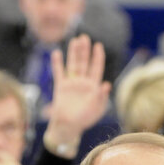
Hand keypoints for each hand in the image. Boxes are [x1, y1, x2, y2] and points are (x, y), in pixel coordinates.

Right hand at [44, 34, 111, 157]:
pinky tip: (57, 53)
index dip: (98, 57)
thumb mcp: (96, 109)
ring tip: (74, 40)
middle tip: (84, 37)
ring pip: (72, 65)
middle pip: (84, 63)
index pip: (96, 68)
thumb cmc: (84, 120)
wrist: (68, 127)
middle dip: (85, 51)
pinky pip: (59, 73)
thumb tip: (107, 84)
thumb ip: (101, 97)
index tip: (98, 46)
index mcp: (93, 87)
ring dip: (73, 53)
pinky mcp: (61, 87)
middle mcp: (82, 83)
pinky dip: (57, 63)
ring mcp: (71, 84)